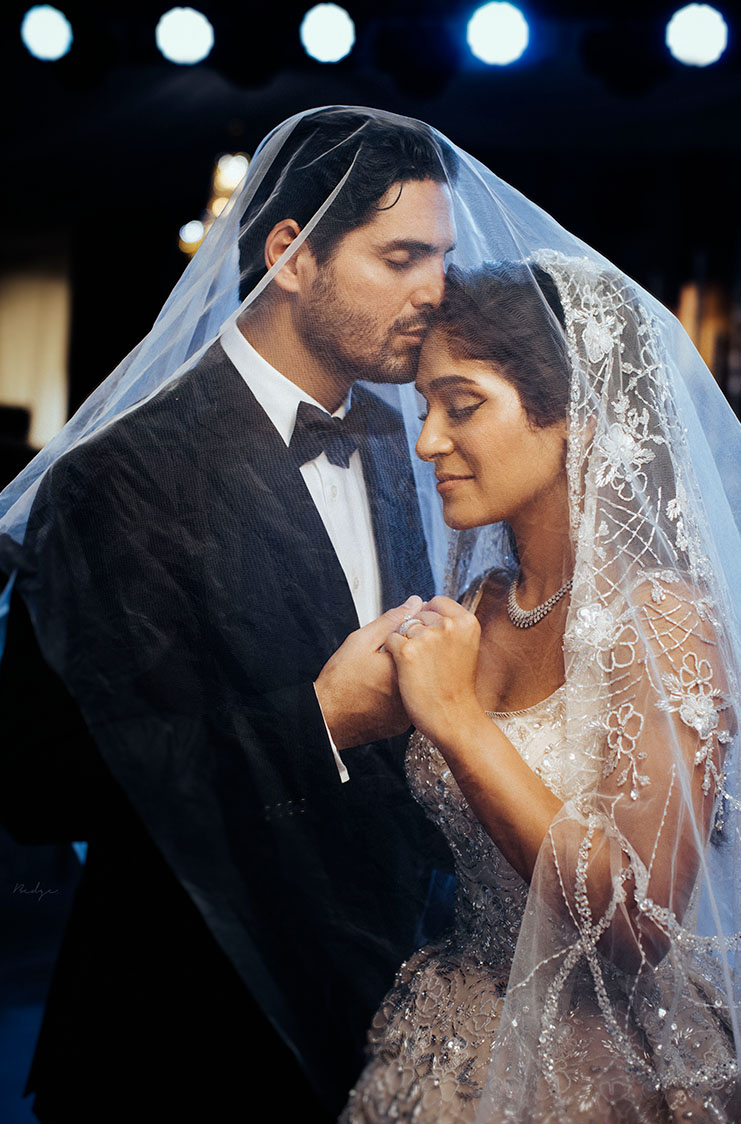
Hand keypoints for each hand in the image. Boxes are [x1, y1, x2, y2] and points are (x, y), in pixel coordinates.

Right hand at [314, 596, 423, 749]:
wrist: (327, 718)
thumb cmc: (339, 681)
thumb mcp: (361, 641)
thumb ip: (391, 620)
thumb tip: (413, 603)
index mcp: (405, 665)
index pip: (421, 640)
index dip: (407, 635)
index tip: (393, 639)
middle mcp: (412, 688)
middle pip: (421, 663)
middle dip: (407, 657)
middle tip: (379, 662)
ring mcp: (409, 709)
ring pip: (416, 683)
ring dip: (405, 676)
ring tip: (377, 679)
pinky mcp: (403, 724)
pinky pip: (409, 702)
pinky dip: (400, 696)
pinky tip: (380, 694)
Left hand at [384, 596, 481, 745]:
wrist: (453, 718)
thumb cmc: (457, 687)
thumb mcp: (464, 648)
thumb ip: (451, 624)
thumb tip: (428, 602)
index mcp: (466, 622)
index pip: (437, 602)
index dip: (429, 618)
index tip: (432, 634)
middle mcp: (447, 625)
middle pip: (419, 614)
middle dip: (416, 631)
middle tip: (428, 659)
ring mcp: (427, 637)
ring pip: (403, 627)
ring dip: (405, 643)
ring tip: (419, 667)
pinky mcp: (407, 651)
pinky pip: (391, 640)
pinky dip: (393, 653)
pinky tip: (406, 669)